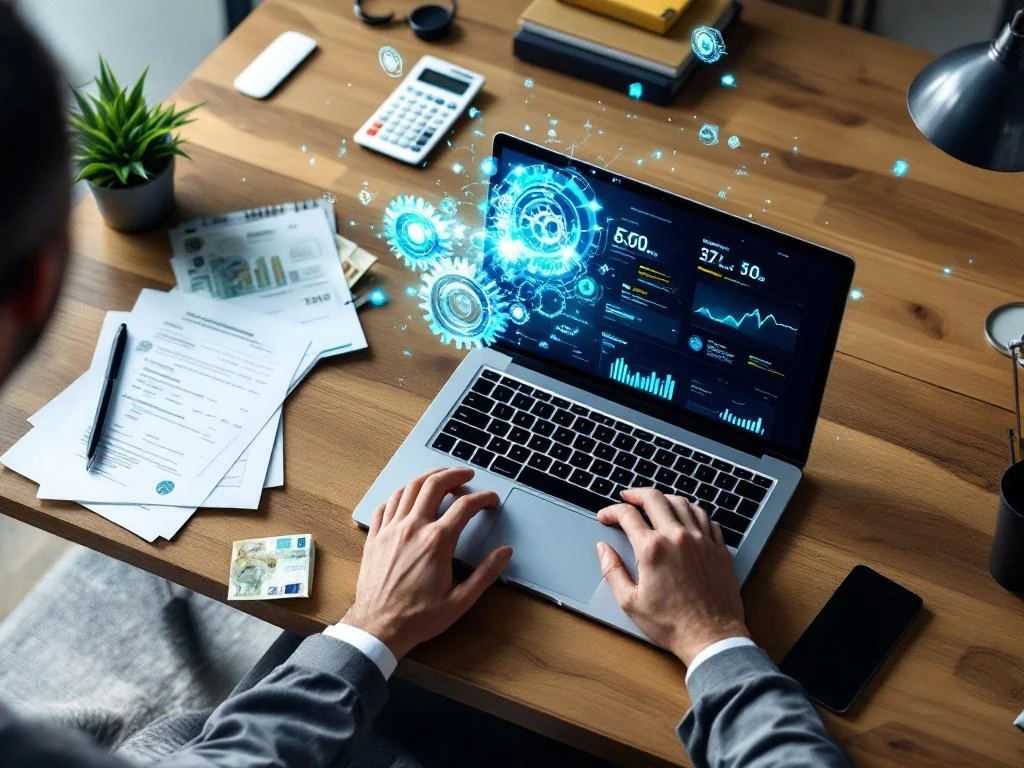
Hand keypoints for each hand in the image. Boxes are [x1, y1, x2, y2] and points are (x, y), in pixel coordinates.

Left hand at [342, 467, 512, 659]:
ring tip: (439, 476)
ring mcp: (390, 531)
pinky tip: (406, 497)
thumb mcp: (460, 600)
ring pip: (408, 489)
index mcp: (436, 542)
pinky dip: (398, 495)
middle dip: (454, 474)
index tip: (490, 500)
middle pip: (434, 485)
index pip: (465, 506)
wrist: (378, 628)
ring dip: (426, 478)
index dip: (483, 498)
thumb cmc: (417, 618)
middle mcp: (412, 528)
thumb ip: (485, 573)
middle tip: (466, 474)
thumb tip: (504, 553)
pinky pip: (385, 505)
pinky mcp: (374, 538)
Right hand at [596, 488, 748, 666]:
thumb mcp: (630, 602)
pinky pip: (706, 517)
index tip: (606, 516)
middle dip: (636, 494)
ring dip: (664, 498)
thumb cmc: (672, 624)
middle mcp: (678, 537)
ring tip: (655, 503)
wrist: (711, 637)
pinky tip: (686, 517)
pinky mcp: (718, 548)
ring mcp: (702, 540)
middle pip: (654, 498)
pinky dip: (692, 511)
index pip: (627, 515)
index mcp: (653, 549)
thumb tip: (603, 550)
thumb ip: (612, 571)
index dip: (611, 511)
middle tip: (627, 498)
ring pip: (682, 502)